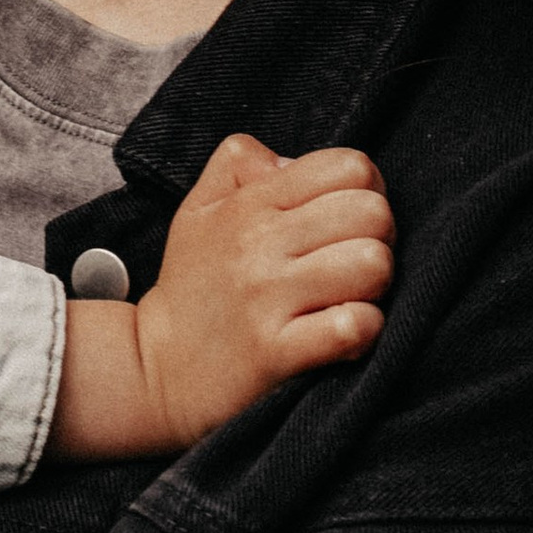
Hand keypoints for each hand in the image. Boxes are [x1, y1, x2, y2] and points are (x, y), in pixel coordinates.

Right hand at [50, 136, 392, 459]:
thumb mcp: (199, 209)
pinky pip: (353, 326)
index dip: (366, 191)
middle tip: (351, 263)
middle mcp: (258, 243)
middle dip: (378, 238)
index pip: (349, 166)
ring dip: (375, 287)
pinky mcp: (276, 351)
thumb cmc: (193, 287)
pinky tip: (341, 334)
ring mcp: (267, 297)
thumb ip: (239, 163)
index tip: (347, 222)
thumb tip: (290, 162)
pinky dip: (362, 331)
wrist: (154, 369)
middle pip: (372, 213)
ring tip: (348, 297)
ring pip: (373, 265)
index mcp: (249, 203)